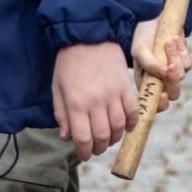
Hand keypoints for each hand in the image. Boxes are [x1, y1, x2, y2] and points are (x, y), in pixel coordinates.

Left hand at [52, 42, 137, 160]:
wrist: (89, 36)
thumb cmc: (69, 62)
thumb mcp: (58, 88)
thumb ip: (62, 114)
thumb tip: (66, 137)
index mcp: (76, 104)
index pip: (83, 138)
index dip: (84, 152)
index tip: (85, 155)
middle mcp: (96, 102)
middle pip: (103, 136)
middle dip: (100, 148)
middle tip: (97, 149)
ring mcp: (113, 94)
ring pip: (119, 127)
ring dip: (115, 138)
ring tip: (110, 138)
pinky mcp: (125, 86)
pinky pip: (133, 110)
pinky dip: (132, 123)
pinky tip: (126, 126)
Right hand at [130, 18, 191, 112]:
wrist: (154, 16)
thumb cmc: (142, 35)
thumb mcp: (139, 49)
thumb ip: (149, 64)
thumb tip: (165, 74)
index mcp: (146, 82)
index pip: (155, 103)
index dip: (161, 104)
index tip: (163, 95)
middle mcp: (160, 79)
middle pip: (174, 93)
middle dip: (173, 80)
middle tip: (170, 65)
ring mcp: (173, 70)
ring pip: (181, 75)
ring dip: (175, 57)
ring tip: (167, 42)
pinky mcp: (183, 60)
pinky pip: (188, 63)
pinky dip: (182, 50)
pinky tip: (174, 38)